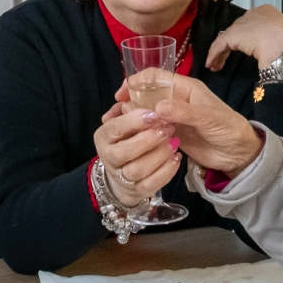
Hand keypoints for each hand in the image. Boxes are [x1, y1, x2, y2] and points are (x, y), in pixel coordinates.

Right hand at [94, 92, 183, 208]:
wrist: (162, 165)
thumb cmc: (144, 132)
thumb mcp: (141, 116)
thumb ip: (135, 104)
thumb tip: (130, 92)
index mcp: (105, 135)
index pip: (114, 127)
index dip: (133, 121)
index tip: (152, 114)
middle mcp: (109, 156)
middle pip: (123, 152)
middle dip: (147, 139)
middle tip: (167, 128)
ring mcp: (123, 176)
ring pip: (137, 169)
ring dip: (158, 155)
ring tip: (174, 142)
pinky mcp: (139, 190)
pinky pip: (150, 184)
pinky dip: (166, 171)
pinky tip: (176, 158)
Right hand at [117, 74, 263, 176]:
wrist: (239, 154)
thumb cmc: (229, 129)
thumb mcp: (209, 118)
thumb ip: (184, 112)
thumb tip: (157, 107)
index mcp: (185, 88)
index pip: (155, 77)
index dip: (136, 81)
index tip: (121, 94)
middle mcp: (176, 100)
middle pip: (146, 94)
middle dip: (128, 101)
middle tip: (114, 115)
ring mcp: (172, 117)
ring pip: (146, 112)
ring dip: (131, 117)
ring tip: (116, 126)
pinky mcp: (170, 134)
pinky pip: (151, 129)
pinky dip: (139, 131)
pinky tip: (128, 138)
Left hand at [206, 4, 282, 71]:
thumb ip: (281, 39)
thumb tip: (281, 48)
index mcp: (269, 12)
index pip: (254, 24)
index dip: (248, 37)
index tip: (248, 50)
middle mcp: (254, 13)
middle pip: (239, 30)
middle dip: (233, 44)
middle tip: (228, 58)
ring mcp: (243, 23)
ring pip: (228, 37)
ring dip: (221, 52)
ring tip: (216, 65)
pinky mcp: (233, 34)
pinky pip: (220, 44)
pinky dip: (215, 54)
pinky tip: (212, 64)